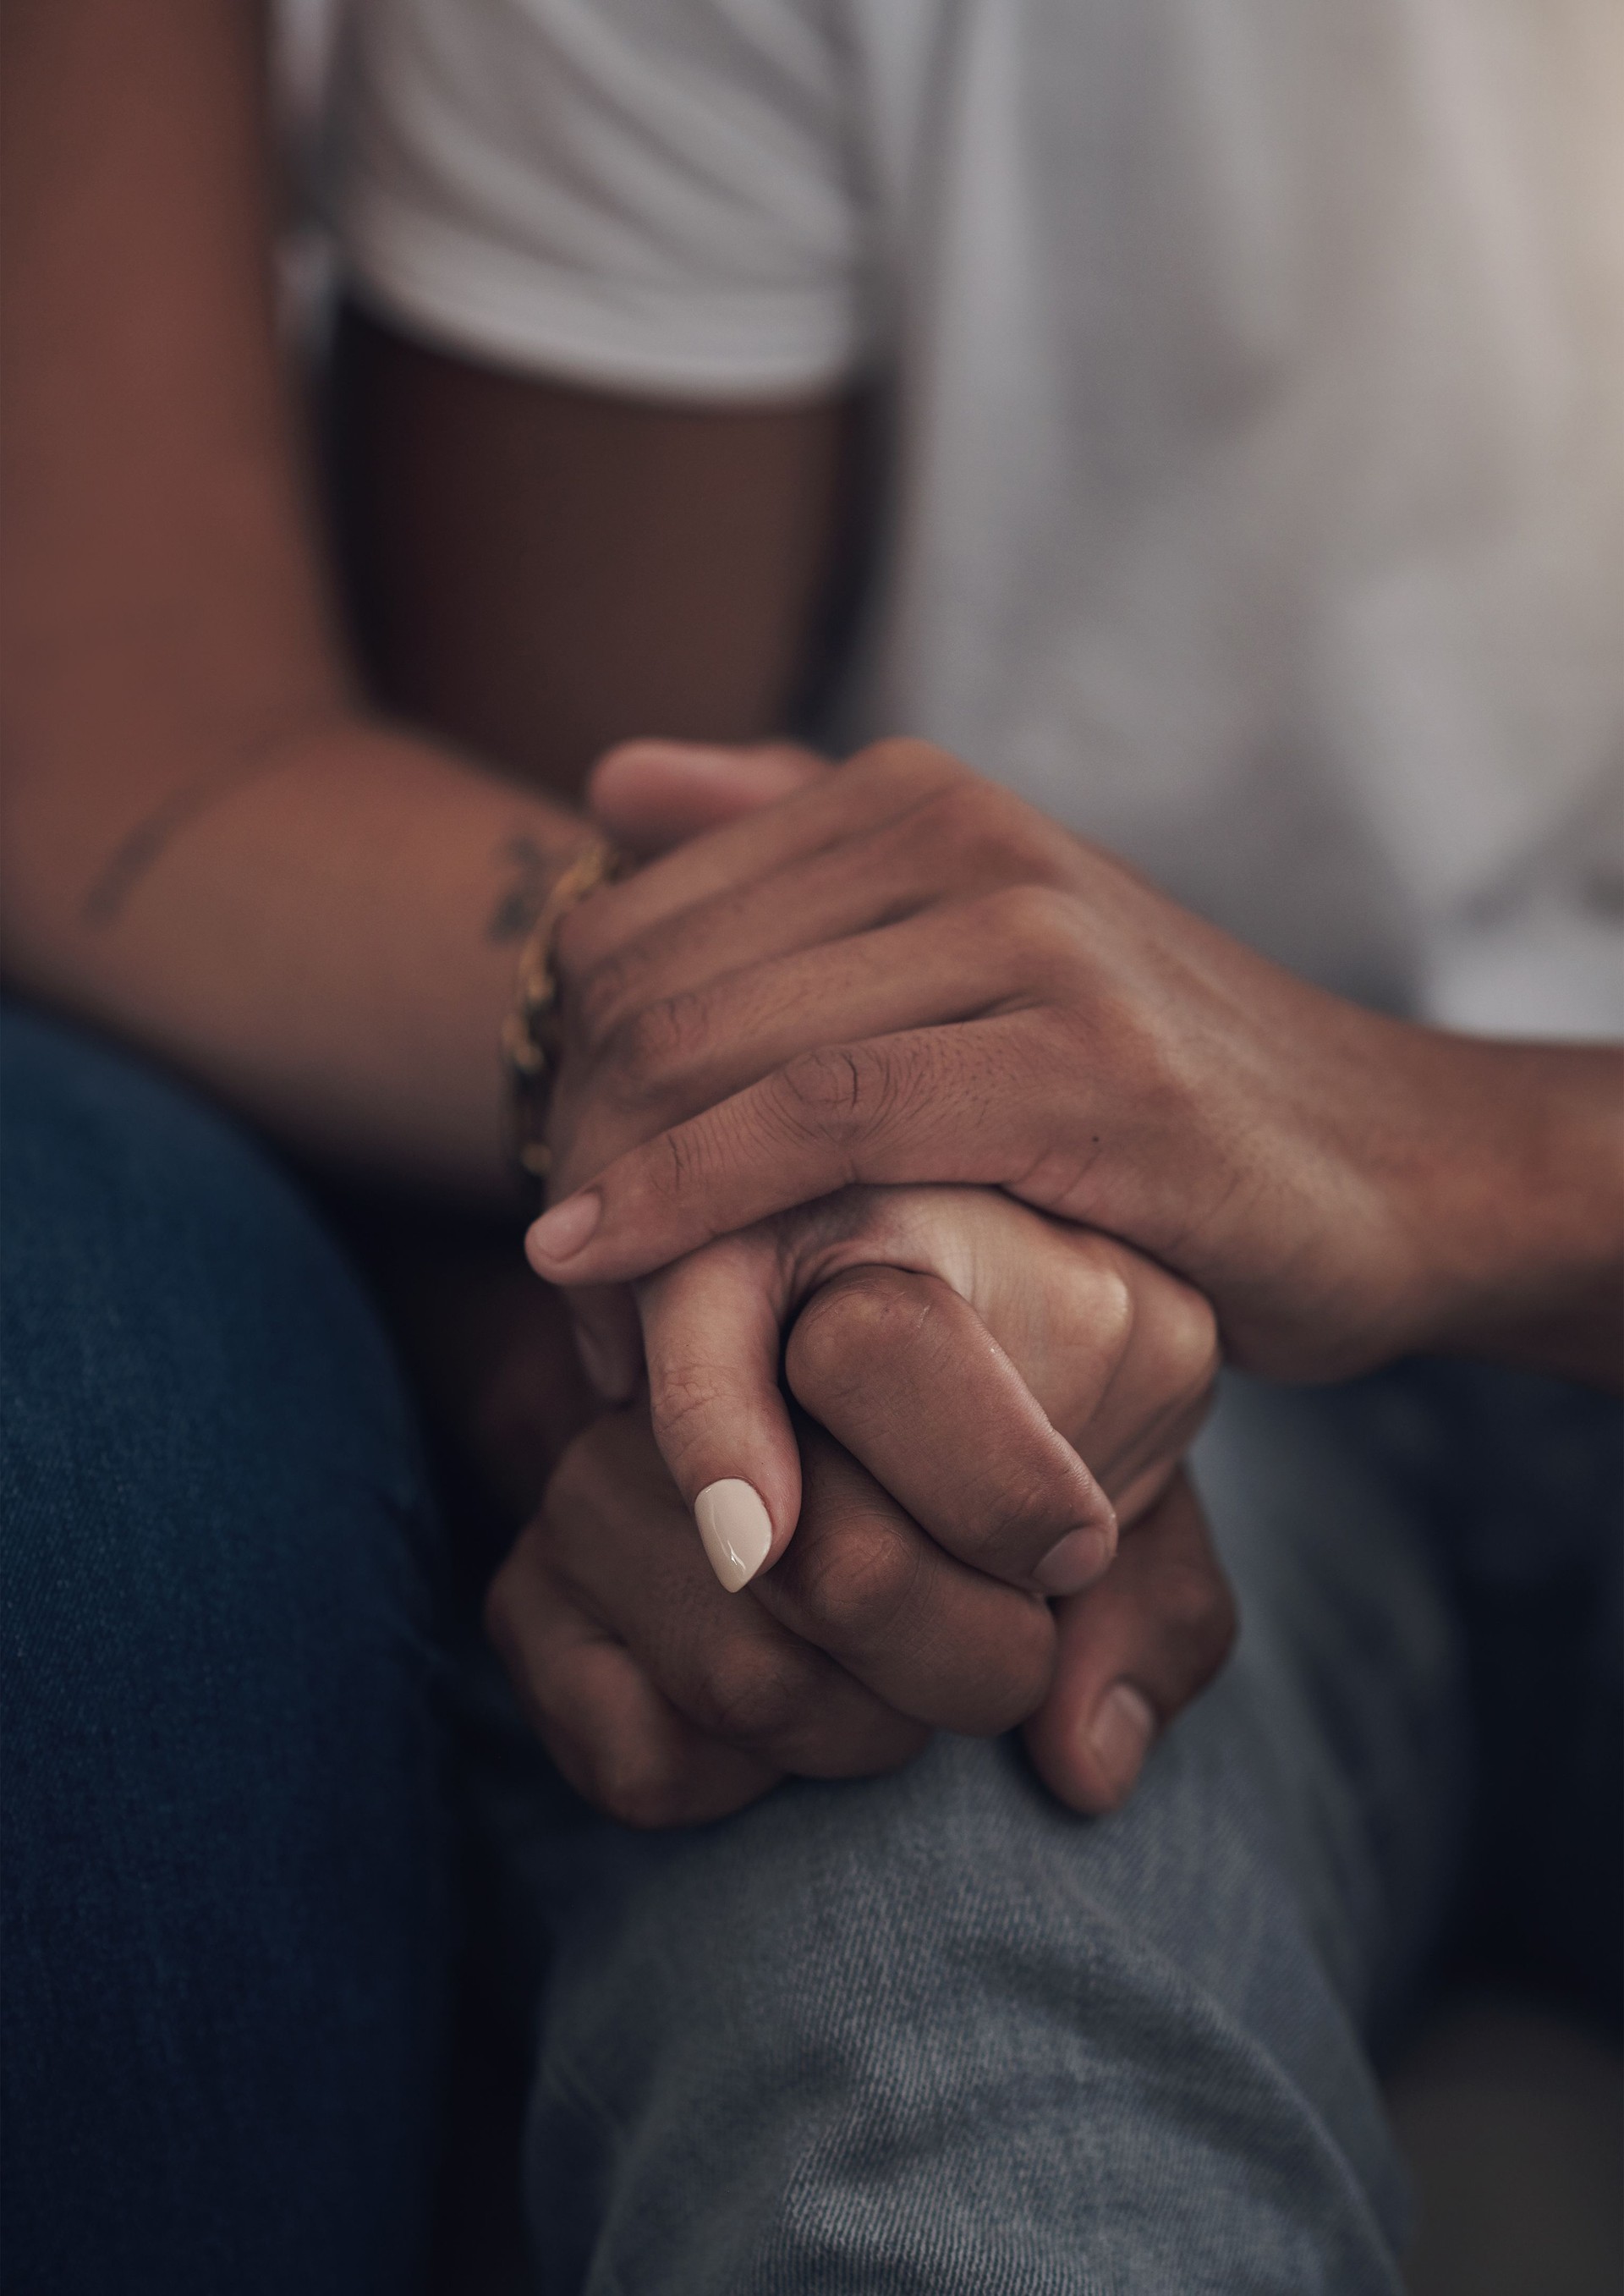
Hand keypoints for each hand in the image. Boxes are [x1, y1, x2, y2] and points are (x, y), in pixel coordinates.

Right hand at [488, 1233, 1230, 1826]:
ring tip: (911, 1664)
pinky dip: (758, 1789)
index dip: (993, 1489)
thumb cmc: (1032, 1412)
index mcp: (862, 1231)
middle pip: (832, 1565)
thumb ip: (1152, 1588)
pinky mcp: (523, 1591)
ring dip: (876, 1726)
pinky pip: (646, 1759)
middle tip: (1012, 1640)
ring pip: (750, 1677)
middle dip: (972, 1656)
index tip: (1068, 1549)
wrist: (853, 1411)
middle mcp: (686, 1341)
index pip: (876, 1349)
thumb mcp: (1127, 1449)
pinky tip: (794, 1712)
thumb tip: (1085, 1759)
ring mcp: (588, 1472)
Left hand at [534, 737, 1623, 1385]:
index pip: (622, 933)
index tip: (559, 1209)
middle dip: (567, 1155)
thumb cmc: (1153, 1091)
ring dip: (609, 1202)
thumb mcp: (979, 951)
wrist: (1390, 1166)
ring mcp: (1028, 935)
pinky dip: (684, 1205)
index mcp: (910, 796)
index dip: (550, 1084)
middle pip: (642, 997)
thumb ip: (797, 852)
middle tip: (569, 1292)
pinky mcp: (1085, 1062)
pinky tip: (609, 1272)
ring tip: (593, 1317)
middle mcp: (958, 831)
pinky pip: (815, 1123)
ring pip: (707, 1055)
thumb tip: (612, 780)